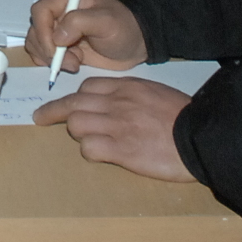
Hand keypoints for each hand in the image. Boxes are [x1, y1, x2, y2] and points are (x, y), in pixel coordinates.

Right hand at [26, 0, 145, 74]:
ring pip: (35, 44)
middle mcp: (57, 14)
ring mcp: (57, 31)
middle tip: (73, 62)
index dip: (42, 31)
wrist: (134, 45)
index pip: (40, 11)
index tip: (56, 49)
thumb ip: (80, 22)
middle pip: (35, 30)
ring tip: (76, 63)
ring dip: (51, 59)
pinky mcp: (60, 48)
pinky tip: (74, 63)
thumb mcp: (107, 22)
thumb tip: (56, 37)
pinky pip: (42, 55)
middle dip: (48, 50)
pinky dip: (52, 64)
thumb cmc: (123, 29)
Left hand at [35, 76, 196, 181]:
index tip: (69, 105)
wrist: (200, 137)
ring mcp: (117, 126)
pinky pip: (89, 148)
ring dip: (77, 133)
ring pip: (76, 124)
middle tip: (40, 118)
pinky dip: (90, 151)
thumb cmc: (183, 117)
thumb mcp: (156, 94)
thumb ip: (132, 95)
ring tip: (88, 141)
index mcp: (127, 87)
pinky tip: (101, 154)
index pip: (88, 86)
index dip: (75, 97)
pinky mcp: (121, 150)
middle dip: (53, 111)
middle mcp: (118, 103)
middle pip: (74, 103)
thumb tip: (115, 103)